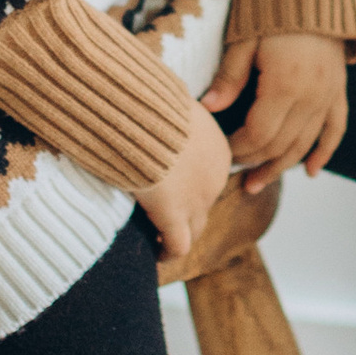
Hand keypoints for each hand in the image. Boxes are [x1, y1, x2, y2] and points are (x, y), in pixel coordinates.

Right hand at [139, 109, 233, 267]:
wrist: (137, 111)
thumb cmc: (146, 101)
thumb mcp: (169, 105)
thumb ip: (171, 119)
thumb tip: (154, 109)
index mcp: (218, 150)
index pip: (209, 179)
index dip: (190, 188)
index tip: (170, 191)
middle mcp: (215, 178)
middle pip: (204, 206)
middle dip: (186, 215)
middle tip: (162, 220)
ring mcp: (197, 200)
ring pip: (195, 231)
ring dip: (178, 237)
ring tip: (157, 241)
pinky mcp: (174, 215)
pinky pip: (178, 246)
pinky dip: (167, 253)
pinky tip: (154, 254)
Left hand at [202, 28, 348, 188]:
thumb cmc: (271, 8)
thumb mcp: (243, 40)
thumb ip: (229, 78)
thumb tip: (207, 109)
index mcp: (285, 85)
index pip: (259, 134)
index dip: (238, 148)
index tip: (221, 152)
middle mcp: (311, 96)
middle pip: (281, 145)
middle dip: (254, 161)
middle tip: (233, 173)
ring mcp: (328, 95)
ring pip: (305, 144)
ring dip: (281, 167)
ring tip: (257, 183)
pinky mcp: (338, 89)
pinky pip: (335, 129)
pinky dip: (324, 153)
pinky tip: (311, 173)